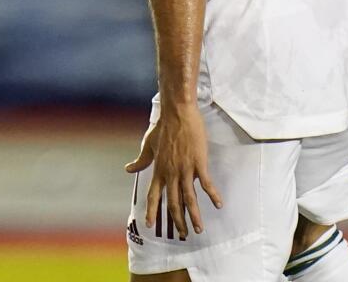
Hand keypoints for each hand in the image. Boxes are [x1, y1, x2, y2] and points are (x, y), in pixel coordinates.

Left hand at [124, 104, 221, 237]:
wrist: (177, 113)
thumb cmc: (163, 127)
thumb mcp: (148, 144)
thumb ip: (141, 160)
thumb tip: (128, 168)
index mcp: (159, 170)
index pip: (154, 196)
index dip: (152, 211)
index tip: (150, 225)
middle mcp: (171, 173)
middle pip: (173, 203)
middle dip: (177, 221)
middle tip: (182, 234)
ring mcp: (185, 169)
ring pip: (189, 198)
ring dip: (194, 215)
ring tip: (198, 228)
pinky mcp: (198, 162)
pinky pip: (206, 183)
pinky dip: (212, 195)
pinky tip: (218, 204)